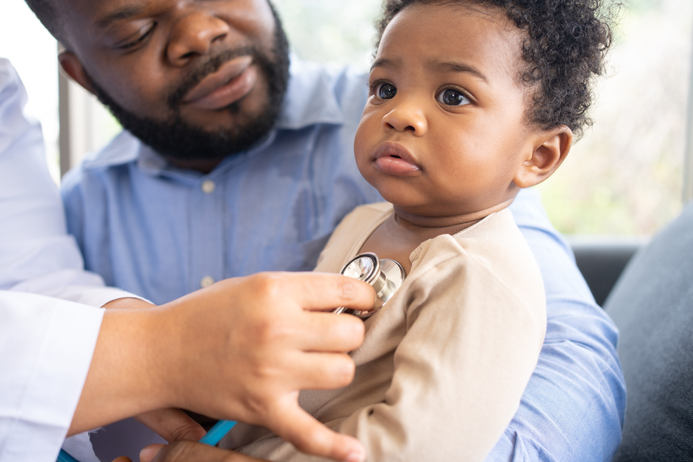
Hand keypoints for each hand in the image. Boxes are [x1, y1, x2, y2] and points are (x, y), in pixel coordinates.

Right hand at [74, 272, 373, 461]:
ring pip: (342, 371)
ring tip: (316, 363)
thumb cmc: (207, 314)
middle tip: (330, 334)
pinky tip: (354, 452)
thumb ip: (300, 292)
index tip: (363, 303)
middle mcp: (277, 329)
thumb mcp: (254, 284)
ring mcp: (272, 371)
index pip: (346, 289)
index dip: (363, 296)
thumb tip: (349, 300)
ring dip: (335, 367)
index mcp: (275, 291)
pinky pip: (307, 432)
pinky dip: (333, 446)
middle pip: (350, 333)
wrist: (159, 351)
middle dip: (346, 332)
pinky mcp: (263, 407)